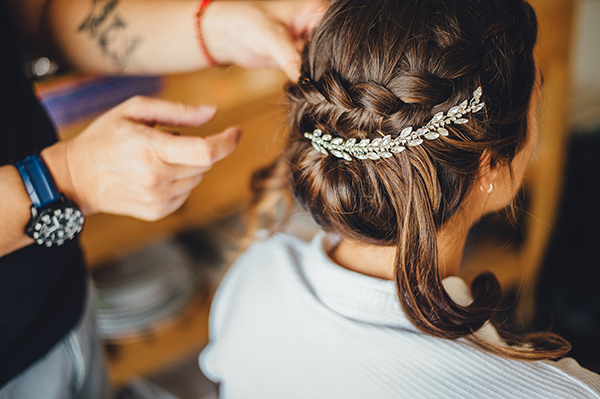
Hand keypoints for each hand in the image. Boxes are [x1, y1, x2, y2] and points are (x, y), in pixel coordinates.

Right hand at [43, 96, 240, 220]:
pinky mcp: (157, 211)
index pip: (206, 151)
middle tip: (174, 138)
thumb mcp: (134, 111)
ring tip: (158, 156)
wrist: (76, 177)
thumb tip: (213, 112)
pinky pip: (187, 192)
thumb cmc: (105, 138)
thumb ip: (177, 111)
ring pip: (198, 177)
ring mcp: (157, 198)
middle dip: (202, 147)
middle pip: (205, 163)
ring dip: (189, 164)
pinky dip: (181, 179)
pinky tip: (156, 173)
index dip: (228, 142)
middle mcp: (155, 177)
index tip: (236, 131)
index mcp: (150, 149)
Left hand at [202, 0, 324, 80]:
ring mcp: (308, 44)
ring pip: (321, 66)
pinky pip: (309, 74)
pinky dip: (307, 83)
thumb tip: (308, 83)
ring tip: (312, 89)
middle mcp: (316, 27)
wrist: (225, 34)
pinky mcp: (298, 60)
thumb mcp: (272, 39)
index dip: (336, 55)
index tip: (332, 74)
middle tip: (320, 86)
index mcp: (317, 10)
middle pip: (332, 53)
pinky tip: (304, 90)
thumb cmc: (246, 21)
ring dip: (316, 78)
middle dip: (326, 70)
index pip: (337, 35)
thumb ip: (292, 60)